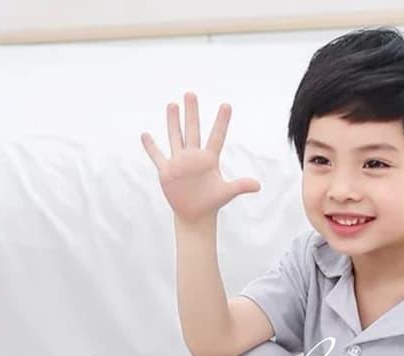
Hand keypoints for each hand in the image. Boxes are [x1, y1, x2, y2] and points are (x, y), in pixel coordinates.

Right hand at [140, 92, 260, 225]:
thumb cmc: (212, 203)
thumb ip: (240, 186)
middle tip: (191, 93)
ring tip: (172, 104)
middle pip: (193, 130)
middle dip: (192, 113)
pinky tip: (145, 135)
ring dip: (173, 122)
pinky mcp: (167, 171)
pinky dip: (151, 147)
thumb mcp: (226, 193)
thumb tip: (258, 186)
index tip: (227, 105)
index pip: (217, 136)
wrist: (195, 215)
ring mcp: (179, 162)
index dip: (222, 122)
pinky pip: (157, 156)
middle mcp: (194, 157)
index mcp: (209, 159)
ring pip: (175, 137)